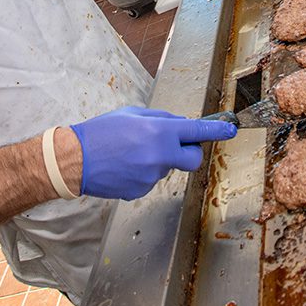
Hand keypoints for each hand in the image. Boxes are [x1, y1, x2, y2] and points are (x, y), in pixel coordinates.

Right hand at [70, 106, 236, 199]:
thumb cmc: (100, 132)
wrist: (74, 160)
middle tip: (176, 145)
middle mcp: (160, 156)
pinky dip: (144, 173)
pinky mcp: (141, 191)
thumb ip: (160, 120)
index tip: (230, 130)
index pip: (198, 132)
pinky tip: (125, 166)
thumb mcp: (132, 114)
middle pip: (192, 160)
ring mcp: (151, 177)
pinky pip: (151, 180)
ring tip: (131, 152)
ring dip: (158, 160)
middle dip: (189, 152)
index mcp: (159, 132)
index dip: (218, 132)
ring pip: (167, 168)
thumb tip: (180, 125)